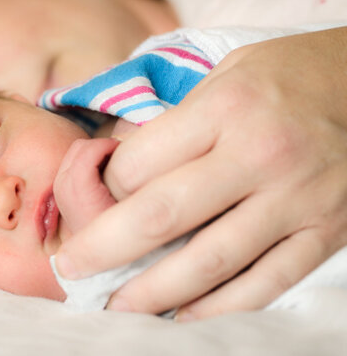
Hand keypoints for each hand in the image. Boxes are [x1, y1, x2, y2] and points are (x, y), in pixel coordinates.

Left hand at [54, 27, 346, 319]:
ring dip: (154, 292)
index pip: (140, 163)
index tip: (100, 198)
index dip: (108, 187)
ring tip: (116, 307)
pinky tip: (183, 316)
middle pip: (162, 216)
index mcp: (224, 108)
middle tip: (71, 269)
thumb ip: (174, 123)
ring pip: (210, 261)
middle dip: (105, 248)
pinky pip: (265, 282)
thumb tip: (119, 170)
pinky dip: (220, 307)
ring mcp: (296, 200)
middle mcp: (259, 155)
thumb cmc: (285, 76)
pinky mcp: (324, 232)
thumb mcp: (223, 74)